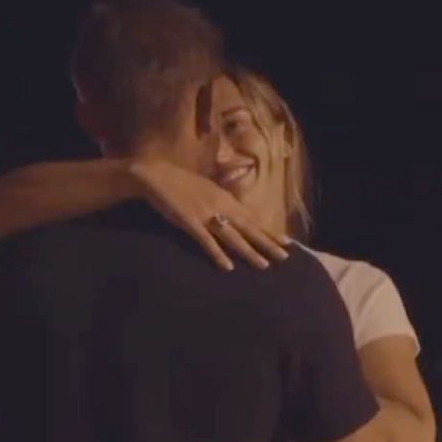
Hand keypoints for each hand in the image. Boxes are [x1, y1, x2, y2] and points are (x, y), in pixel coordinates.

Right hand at [129, 160, 290, 270]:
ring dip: (248, 251)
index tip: (286, 241)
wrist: (155, 175)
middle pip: (248, 228)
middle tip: (285, 257)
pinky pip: (206, 241)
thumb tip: (235, 213)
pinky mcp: (189, 222)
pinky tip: (227, 266)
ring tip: (264, 265)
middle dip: (267, 243)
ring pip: (232, 236)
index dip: (269, 230)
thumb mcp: (207, 189)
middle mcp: (221, 206)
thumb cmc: (180, 182)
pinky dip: (217, 254)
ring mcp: (205, 214)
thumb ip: (222, 201)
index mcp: (226, 198)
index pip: (252, 217)